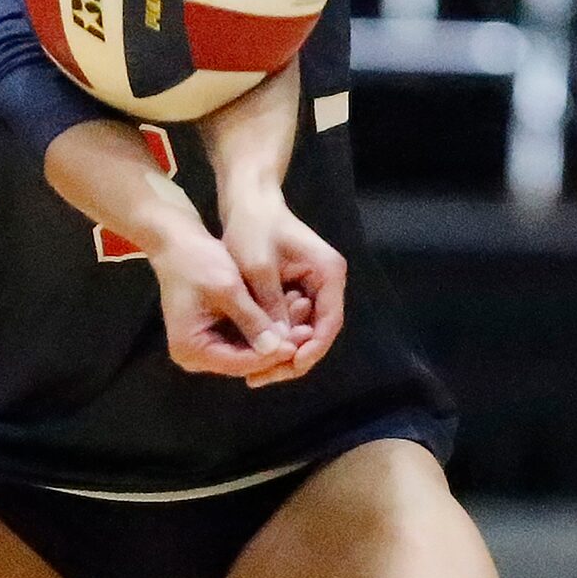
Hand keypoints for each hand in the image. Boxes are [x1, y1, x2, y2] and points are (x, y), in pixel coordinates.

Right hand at [148, 224, 298, 378]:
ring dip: (275, 337)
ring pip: (248, 352)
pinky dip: (264, 328)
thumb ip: (253, 321)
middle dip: (276, 346)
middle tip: (308, 331)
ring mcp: (203, 348)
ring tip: (303, 319)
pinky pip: (243, 340)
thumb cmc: (198, 262)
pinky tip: (288, 313)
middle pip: (245, 361)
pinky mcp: (213, 336)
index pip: (239, 362)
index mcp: (191, 349)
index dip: (271, 354)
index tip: (300, 341)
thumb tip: (280, 347)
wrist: (177, 245)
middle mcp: (195, 356)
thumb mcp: (228, 290)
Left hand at [219, 190, 346, 386]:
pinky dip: (273, 335)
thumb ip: (270, 306)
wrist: (247, 200)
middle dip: (291, 357)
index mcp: (329, 275)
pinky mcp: (295, 287)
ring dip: (280, 350)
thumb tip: (277, 346)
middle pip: (316, 332)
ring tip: (253, 370)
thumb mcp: (258, 268)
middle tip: (261, 377)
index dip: (309, 351)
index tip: (286, 368)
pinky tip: (250, 350)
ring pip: (301, 329)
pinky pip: (289, 320)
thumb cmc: (253, 227)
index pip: (328, 324)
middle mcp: (327, 283)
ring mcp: (312, 285)